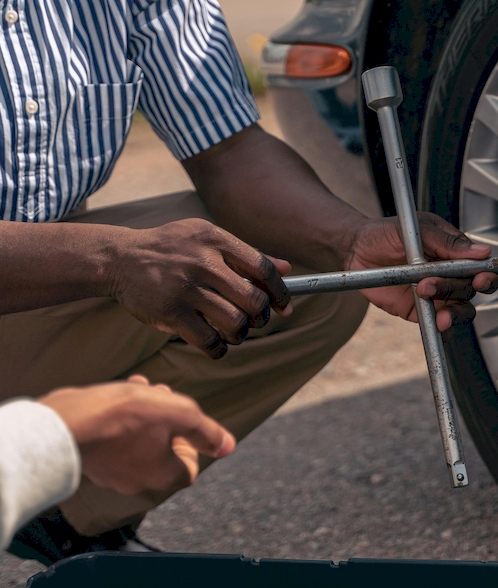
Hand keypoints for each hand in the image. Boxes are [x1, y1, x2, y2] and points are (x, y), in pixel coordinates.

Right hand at [39, 375, 235, 495]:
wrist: (63, 423)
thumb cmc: (124, 417)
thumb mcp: (179, 414)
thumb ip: (207, 431)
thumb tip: (229, 446)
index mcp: (161, 477)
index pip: (189, 469)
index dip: (193, 444)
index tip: (184, 423)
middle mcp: (135, 481)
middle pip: (165, 450)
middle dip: (168, 418)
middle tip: (163, 395)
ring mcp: (109, 471)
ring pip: (139, 438)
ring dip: (147, 410)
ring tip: (142, 386)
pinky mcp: (90, 456)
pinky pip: (116, 437)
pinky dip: (123, 414)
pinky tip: (121, 390)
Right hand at [107, 219, 291, 358]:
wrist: (120, 258)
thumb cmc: (172, 249)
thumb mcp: (208, 238)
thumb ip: (247, 254)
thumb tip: (287, 268)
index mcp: (216, 240)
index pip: (263, 269)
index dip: (280, 292)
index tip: (283, 306)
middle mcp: (203, 262)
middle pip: (254, 300)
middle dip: (261, 317)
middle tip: (255, 320)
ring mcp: (186, 288)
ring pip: (235, 323)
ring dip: (240, 334)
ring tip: (234, 331)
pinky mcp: (170, 312)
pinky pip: (209, 340)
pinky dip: (219, 348)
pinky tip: (216, 344)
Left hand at [344, 213, 497, 329]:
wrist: (357, 250)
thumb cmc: (386, 233)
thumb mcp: (417, 230)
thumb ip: (447, 242)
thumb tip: (482, 251)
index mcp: (454, 252)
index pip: (482, 266)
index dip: (487, 274)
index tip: (481, 277)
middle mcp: (450, 274)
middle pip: (469, 289)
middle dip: (453, 288)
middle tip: (428, 283)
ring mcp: (437, 295)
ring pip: (460, 310)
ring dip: (452, 312)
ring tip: (434, 308)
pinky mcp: (421, 311)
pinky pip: (438, 324)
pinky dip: (442, 328)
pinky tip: (438, 325)